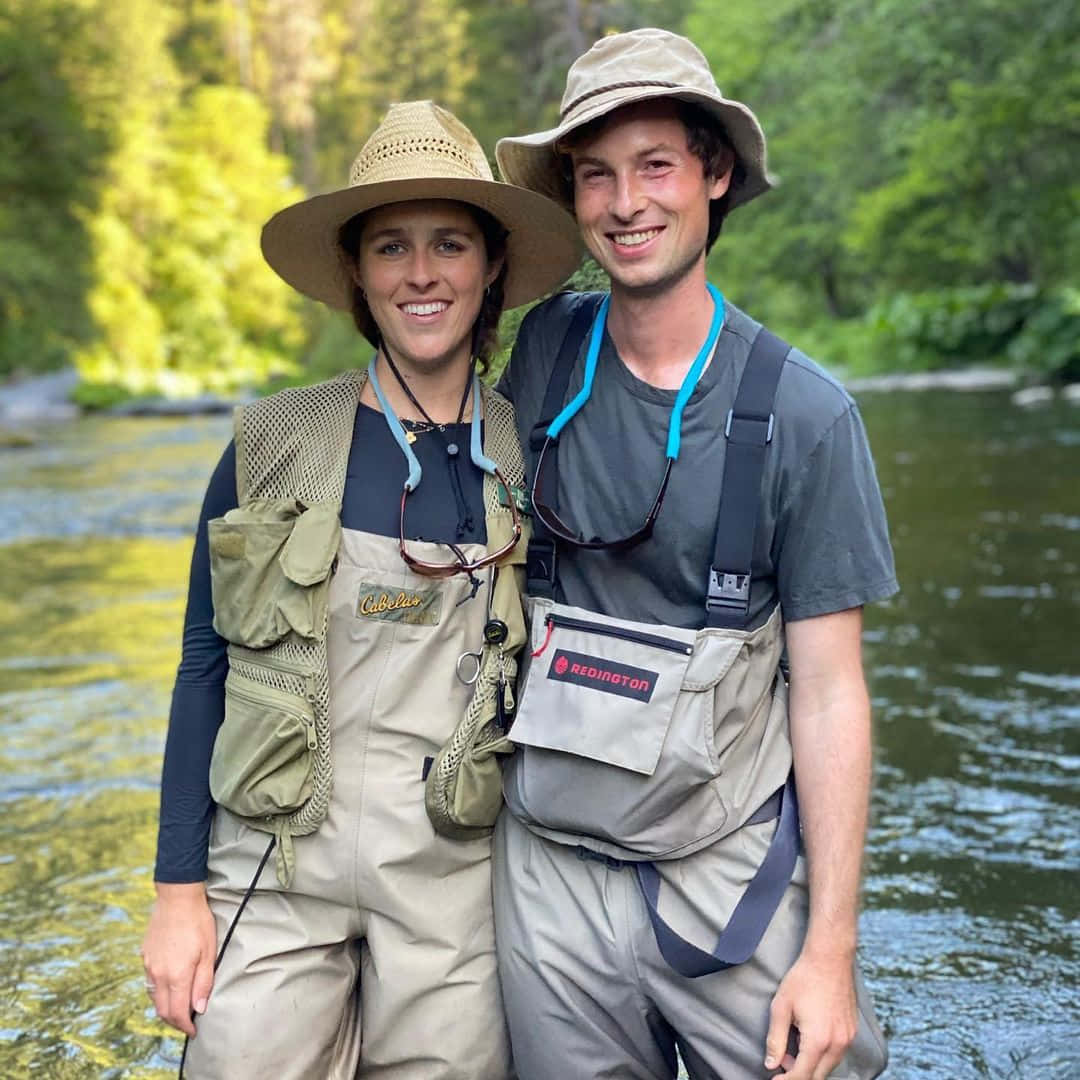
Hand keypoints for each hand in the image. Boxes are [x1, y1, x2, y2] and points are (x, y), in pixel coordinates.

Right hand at [141, 883, 216, 1036]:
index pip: (177, 1012)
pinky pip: (149, 981)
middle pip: (162, 1009)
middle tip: (187, 1022)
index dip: (185, 1026)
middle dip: (174, 1021)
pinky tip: (170, 984)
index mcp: (176, 975)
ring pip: (154, 997)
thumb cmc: (198, 922)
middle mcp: (159, 974)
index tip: (193, 1031)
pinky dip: (159, 990)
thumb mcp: (209, 951)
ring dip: (165, 1006)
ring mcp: (149, 965)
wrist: (177, 897)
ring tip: (179, 1005)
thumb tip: (199, 1008)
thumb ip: (203, 982)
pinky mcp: (145, 956)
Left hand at [764, 949, 856, 1078]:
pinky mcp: (852, 1032)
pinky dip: (822, 1056)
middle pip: (817, 1076)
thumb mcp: (781, 1007)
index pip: (802, 1076)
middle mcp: (837, 1044)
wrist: (829, 958)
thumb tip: (771, 1064)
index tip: (774, 1079)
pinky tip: (809, 1040)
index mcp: (818, 1040)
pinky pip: (837, 1054)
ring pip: (829, 1067)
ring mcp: (848, 1038)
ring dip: (811, 1066)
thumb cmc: (804, 979)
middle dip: (798, 1074)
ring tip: (793, 1049)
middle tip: (782, 1060)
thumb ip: (775, 1039)